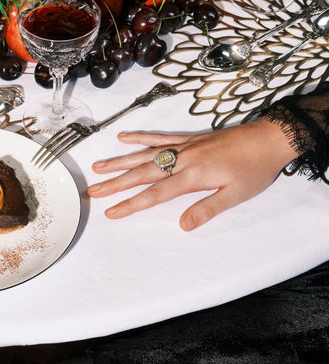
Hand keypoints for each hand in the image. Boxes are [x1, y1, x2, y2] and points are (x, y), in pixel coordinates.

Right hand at [86, 119, 298, 230]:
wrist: (270, 138)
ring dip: (119, 161)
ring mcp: (183, 147)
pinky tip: (123, 137)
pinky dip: (140, 138)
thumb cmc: (256, 169)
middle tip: (93, 190)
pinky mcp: (188, 139)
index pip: (155, 193)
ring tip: (98, 167)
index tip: (111, 212)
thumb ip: (207, 209)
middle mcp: (183, 159)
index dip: (131, 204)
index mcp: (193, 176)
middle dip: (115, 183)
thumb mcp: (236, 195)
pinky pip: (159, 138)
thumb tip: (182, 225)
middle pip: (142, 173)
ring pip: (145, 154)